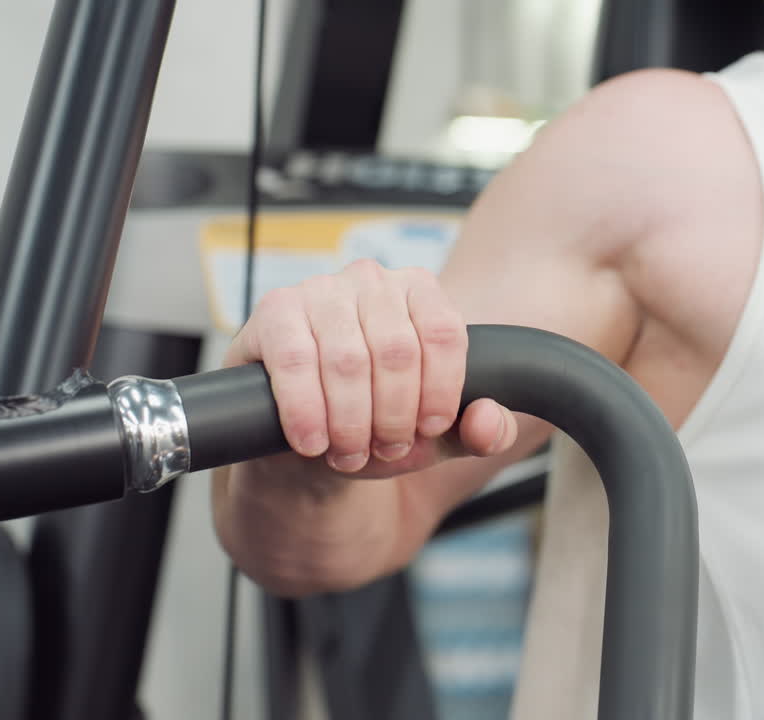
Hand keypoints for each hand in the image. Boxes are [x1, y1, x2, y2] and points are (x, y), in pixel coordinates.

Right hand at [224, 259, 518, 476]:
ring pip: (347, 360)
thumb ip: (484, 432)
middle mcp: (372, 280)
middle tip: (384, 450)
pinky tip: (312, 441)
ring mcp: (321, 290)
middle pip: (397, 350)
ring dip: (350, 421)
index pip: (444, 332)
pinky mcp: (275, 311)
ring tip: (349, 453)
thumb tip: (488, 420)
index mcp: (420, 293)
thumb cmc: (377, 423)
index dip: (440, 391)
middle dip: (393, 416)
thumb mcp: (439, 437)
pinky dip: (306, 410)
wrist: (310, 440)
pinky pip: (295, 360)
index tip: (429, 430)